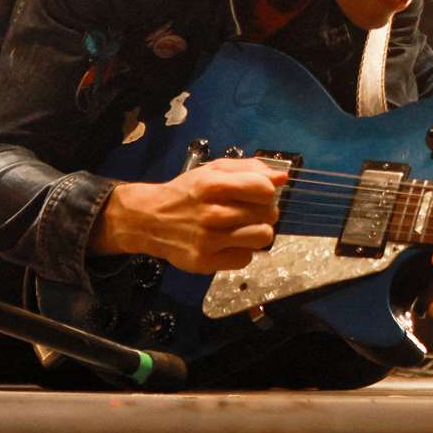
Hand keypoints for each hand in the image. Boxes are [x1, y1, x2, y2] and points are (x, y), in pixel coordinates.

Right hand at [93, 157, 285, 273]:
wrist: (149, 220)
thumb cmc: (188, 193)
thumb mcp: (213, 171)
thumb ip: (249, 169)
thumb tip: (282, 177)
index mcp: (212, 185)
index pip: (264, 189)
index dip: (268, 191)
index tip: (259, 194)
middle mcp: (210, 213)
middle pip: (268, 214)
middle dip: (265, 211)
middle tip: (250, 212)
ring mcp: (207, 240)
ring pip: (262, 237)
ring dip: (258, 232)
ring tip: (244, 228)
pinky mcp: (205, 262)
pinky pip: (245, 259)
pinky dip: (242, 251)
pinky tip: (230, 242)